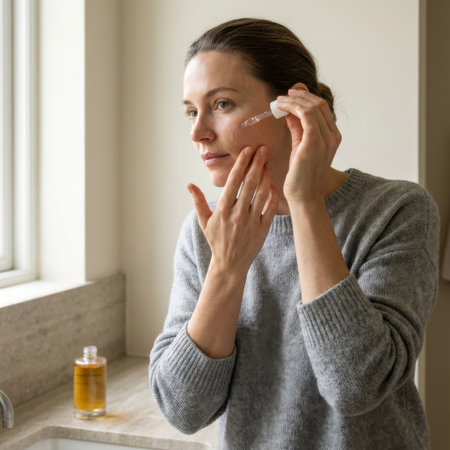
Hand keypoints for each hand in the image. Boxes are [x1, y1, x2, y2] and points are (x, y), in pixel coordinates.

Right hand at [187, 146, 278, 273]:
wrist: (229, 264)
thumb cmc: (216, 240)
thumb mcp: (204, 222)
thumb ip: (198, 201)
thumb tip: (189, 184)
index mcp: (222, 209)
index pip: (233, 181)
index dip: (241, 164)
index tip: (247, 150)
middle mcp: (237, 214)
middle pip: (249, 183)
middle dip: (257, 164)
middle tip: (263, 148)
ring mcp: (251, 221)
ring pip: (261, 194)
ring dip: (266, 176)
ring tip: (268, 163)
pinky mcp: (262, 229)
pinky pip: (270, 209)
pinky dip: (272, 196)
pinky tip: (273, 185)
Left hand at [276, 87, 341, 203]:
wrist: (304, 197)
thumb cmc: (301, 175)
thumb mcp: (300, 147)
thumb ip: (297, 129)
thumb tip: (289, 112)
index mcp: (333, 137)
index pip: (322, 109)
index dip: (306, 98)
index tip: (290, 95)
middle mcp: (332, 136)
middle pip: (319, 104)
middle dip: (299, 96)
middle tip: (282, 96)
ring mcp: (325, 140)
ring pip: (312, 107)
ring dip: (293, 100)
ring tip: (278, 101)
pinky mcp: (313, 144)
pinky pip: (306, 116)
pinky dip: (292, 108)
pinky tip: (280, 108)